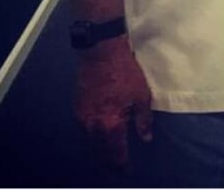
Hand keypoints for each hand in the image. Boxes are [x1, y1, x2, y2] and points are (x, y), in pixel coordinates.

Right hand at [74, 35, 152, 168]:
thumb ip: (143, 120)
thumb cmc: (125, 72)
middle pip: (101, 154)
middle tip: (120, 168)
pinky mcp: (77, 109)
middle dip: (111, 163)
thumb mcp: (141, 95)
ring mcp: (82, 119)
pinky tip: (101, 138)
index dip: (123, 165)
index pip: (116, 154)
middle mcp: (93, 126)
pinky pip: (85, 133)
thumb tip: (145, 138)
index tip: (128, 172)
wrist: (101, 52)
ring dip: (101, 153)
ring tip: (111, 157)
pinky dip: (93, 140)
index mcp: (110, 124)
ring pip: (91, 145)